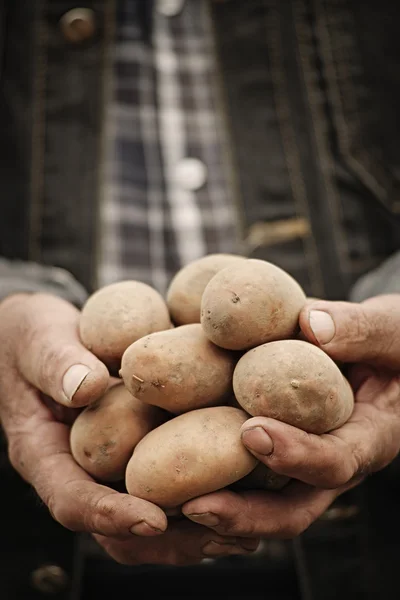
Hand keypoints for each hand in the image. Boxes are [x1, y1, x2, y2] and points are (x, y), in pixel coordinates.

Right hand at [0, 292, 255, 563]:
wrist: (44, 335)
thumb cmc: (34, 336)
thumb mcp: (38, 340)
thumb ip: (56, 362)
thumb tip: (85, 386)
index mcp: (44, 453)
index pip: (70, 500)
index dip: (109, 515)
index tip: (152, 519)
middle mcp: (80, 469)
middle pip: (118, 529)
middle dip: (169, 538)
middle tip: (219, 535)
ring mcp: (110, 464)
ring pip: (149, 515)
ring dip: (195, 527)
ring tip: (245, 528)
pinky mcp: (138, 448)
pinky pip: (168, 481)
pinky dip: (205, 489)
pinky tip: (249, 481)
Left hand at [182, 294, 399, 537]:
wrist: (381, 350)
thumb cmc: (394, 340)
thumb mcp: (392, 328)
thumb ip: (360, 328)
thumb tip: (311, 325)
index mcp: (369, 438)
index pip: (336, 462)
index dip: (297, 455)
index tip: (254, 432)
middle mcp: (332, 461)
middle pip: (291, 508)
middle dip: (243, 513)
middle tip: (193, 504)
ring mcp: (301, 459)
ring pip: (260, 499)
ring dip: (216, 506)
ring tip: (165, 499)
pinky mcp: (276, 445)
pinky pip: (243, 469)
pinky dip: (208, 472)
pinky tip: (166, 464)